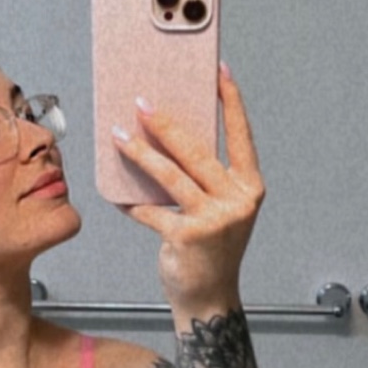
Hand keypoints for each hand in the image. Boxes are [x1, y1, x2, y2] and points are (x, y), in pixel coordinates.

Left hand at [112, 64, 264, 323]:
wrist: (208, 296)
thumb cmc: (212, 248)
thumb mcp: (220, 208)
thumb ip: (206, 177)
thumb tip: (170, 136)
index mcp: (250, 187)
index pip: (240, 136)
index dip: (231, 102)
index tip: (219, 71)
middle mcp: (238, 201)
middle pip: (197, 152)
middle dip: (166, 124)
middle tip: (142, 101)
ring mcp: (215, 219)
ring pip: (171, 176)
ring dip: (141, 153)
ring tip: (120, 134)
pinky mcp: (188, 236)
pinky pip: (152, 211)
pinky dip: (132, 203)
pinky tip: (117, 195)